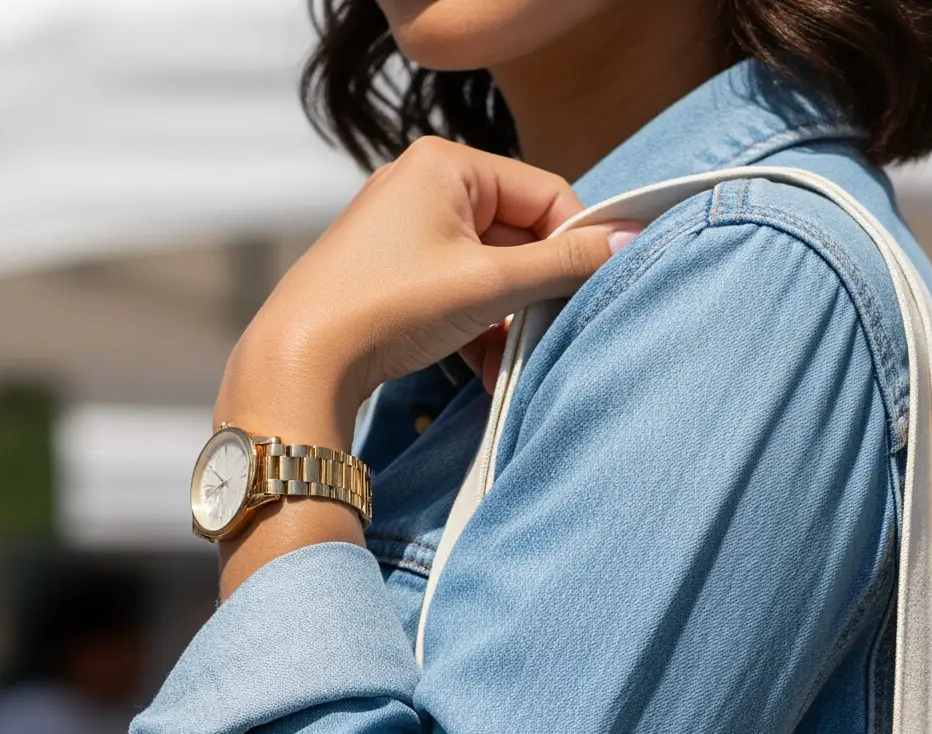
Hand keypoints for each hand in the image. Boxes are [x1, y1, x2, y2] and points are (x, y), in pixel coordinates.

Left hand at [213, 141, 632, 597]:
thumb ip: (563, 264)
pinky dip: (478, 331)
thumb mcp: (489, 284)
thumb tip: (630, 242)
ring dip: (509, 322)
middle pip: (518, 235)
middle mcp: (425, 186)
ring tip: (508, 364)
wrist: (301, 360)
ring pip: (490, 273)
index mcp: (448, 164)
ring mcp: (407, 232)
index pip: (545, 193)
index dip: (575, 246)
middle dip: (536, 294)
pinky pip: (459, 294)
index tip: (591, 295)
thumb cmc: (389, 306)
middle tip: (548, 338)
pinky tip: (482, 370)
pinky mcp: (394, 276)